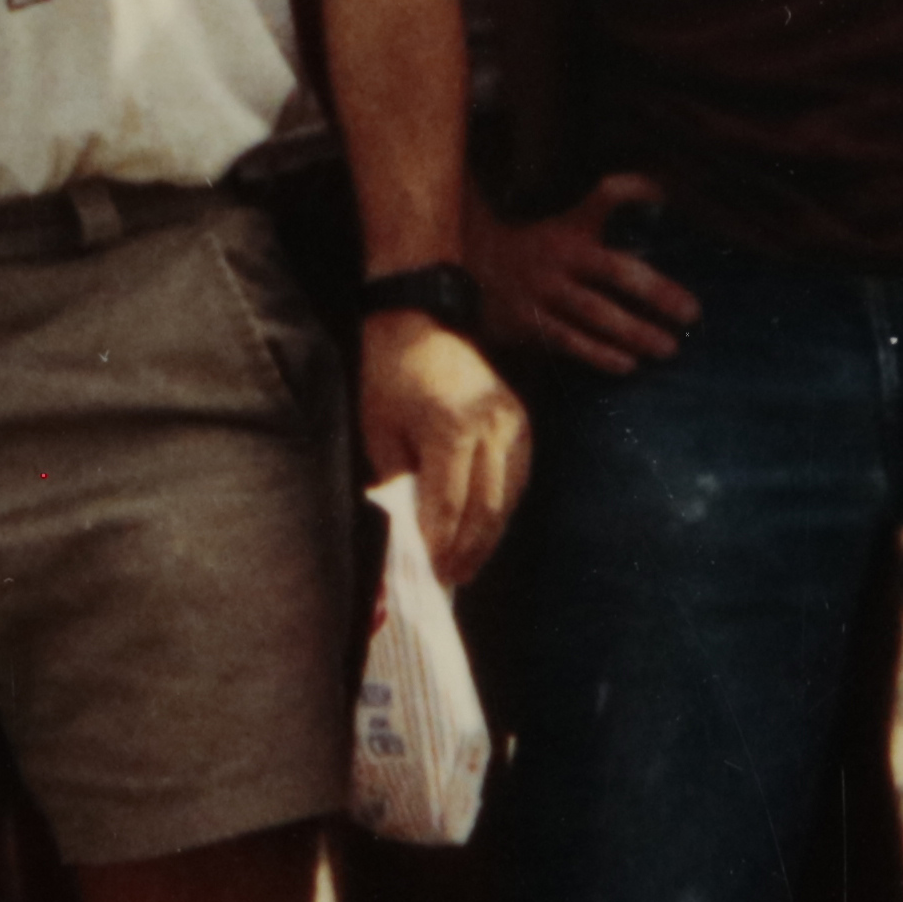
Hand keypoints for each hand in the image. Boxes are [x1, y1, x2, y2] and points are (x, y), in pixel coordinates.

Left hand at [360, 310, 531, 579]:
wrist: (417, 321)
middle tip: (449, 579)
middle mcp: (491, 425)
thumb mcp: (380, 432)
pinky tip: (483, 529)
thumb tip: (417, 535)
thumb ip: (401, 484)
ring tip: (465, 564)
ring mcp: (513, 423)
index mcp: (451, 426)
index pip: (449, 505)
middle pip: (486, 509)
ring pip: (508, 499)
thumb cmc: (387, 376)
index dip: (439, 545)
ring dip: (487, 537)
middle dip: (467, 551)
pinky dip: (501, 509)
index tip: (428, 574)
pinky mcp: (522, 422)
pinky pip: (517, 479)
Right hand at [476, 170, 692, 375]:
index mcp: (572, 229)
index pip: (605, 198)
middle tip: (693, 312)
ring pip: (594, 312)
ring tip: (668, 347)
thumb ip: (605, 228)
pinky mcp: (527, 320)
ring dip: (634, 332)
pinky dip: (599, 354)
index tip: (669, 192)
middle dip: (656, 291)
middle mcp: (559, 255)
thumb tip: (663, 224)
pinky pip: (569, 340)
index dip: (635, 190)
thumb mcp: (566, 229)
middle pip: (615, 270)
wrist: (471, 272)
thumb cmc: (539, 253)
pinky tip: (628, 365)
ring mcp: (542, 289)